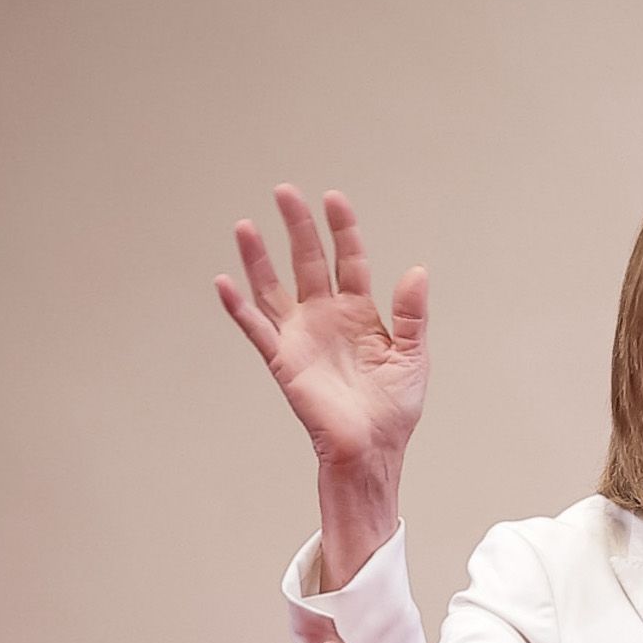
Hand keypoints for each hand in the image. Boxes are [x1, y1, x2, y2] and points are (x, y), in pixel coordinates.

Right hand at [216, 187, 427, 577]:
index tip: (333, 199)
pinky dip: (239, 308)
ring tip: (246, 226)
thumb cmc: (394, 409)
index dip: (343, 230)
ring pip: (274, 287)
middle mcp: (326, 317)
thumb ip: (412, 314)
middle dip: (298, 228)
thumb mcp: (414, 356)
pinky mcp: (283, 361)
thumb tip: (417, 271)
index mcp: (361, 313)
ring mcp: (301, 336)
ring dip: (258, 258)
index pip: (349, 261)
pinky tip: (224, 283)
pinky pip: (256, 329)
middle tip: (285, 192)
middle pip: (308, 262)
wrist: (374, 450)